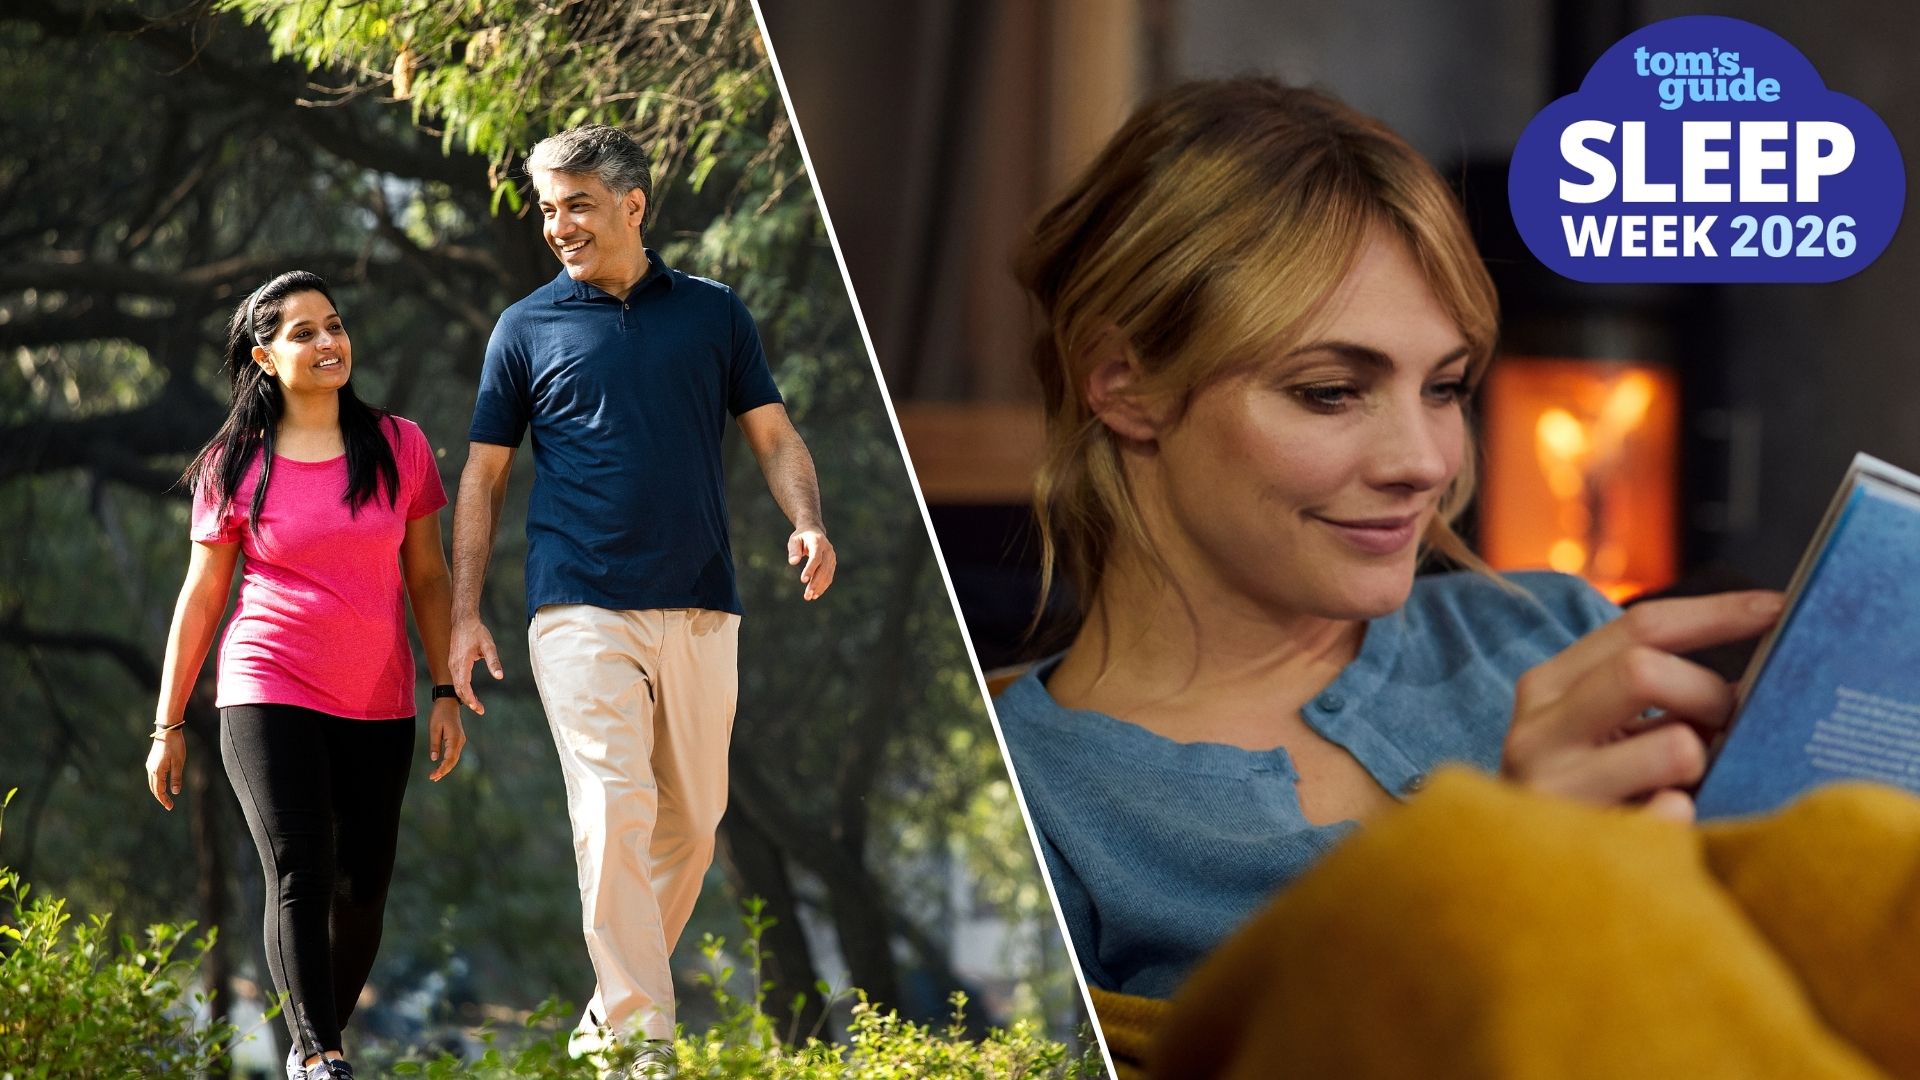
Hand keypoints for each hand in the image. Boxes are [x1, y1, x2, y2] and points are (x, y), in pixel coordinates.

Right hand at [145, 728, 185, 810]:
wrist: (167, 731)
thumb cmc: (175, 746)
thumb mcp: (179, 763)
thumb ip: (176, 778)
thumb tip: (175, 792)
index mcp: (157, 772)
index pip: (159, 791)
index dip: (164, 800)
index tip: (170, 807)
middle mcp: (151, 770)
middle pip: (154, 788)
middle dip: (161, 797)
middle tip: (169, 805)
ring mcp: (150, 765)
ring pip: (152, 782)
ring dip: (158, 790)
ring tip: (166, 797)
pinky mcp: (151, 761)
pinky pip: (153, 776)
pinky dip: (157, 783)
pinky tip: (163, 784)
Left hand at [426, 697, 466, 781]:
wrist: (448, 702)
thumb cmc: (439, 713)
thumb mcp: (434, 728)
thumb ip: (434, 744)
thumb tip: (434, 759)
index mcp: (454, 739)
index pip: (449, 759)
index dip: (441, 769)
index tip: (433, 776)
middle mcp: (460, 741)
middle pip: (453, 761)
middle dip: (443, 771)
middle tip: (433, 778)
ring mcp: (461, 740)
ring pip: (454, 758)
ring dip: (446, 768)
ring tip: (436, 776)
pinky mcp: (459, 739)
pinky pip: (454, 754)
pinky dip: (448, 761)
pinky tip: (441, 766)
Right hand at [450, 614, 503, 715]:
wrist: (463, 619)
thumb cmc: (477, 631)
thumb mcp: (489, 646)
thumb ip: (493, 661)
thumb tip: (499, 676)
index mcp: (461, 663)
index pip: (464, 687)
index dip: (470, 699)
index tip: (478, 708)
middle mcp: (454, 665)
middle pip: (458, 689)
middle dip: (468, 701)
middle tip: (480, 710)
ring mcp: (452, 664)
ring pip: (456, 685)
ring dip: (465, 696)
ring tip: (477, 704)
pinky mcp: (453, 662)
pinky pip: (456, 679)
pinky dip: (462, 688)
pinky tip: (470, 692)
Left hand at [787, 528, 836, 600]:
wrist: (814, 531)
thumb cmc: (801, 537)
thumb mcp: (794, 540)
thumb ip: (793, 550)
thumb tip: (793, 562)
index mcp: (818, 542)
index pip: (816, 558)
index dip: (810, 569)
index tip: (803, 580)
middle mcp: (828, 550)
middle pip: (823, 568)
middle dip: (815, 583)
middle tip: (807, 595)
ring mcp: (832, 557)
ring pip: (828, 574)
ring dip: (819, 587)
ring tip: (810, 597)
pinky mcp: (832, 563)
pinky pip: (829, 576)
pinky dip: (823, 586)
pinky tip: (815, 594)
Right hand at [1502, 590, 1784, 823]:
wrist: (1520, 877)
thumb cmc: (1583, 793)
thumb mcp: (1598, 728)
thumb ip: (1652, 691)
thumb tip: (1755, 676)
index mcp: (1546, 687)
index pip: (1638, 626)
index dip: (1716, 614)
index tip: (1778, 608)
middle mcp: (1536, 732)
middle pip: (1645, 670)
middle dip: (1709, 694)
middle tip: (1727, 724)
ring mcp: (1553, 790)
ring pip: (1675, 746)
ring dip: (1702, 761)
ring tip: (1689, 779)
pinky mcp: (1582, 844)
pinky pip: (1678, 815)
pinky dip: (1690, 816)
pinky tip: (1667, 822)